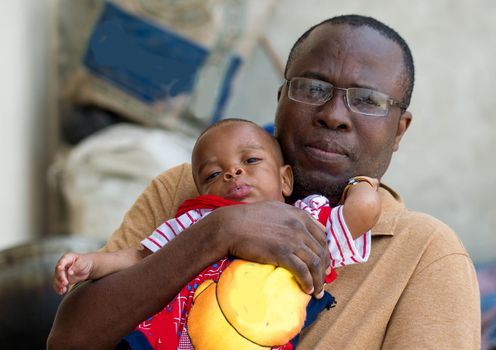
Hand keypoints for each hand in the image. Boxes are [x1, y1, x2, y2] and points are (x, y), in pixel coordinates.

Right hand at [52, 252, 93, 294]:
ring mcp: (61, 272)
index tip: (60, 269)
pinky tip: (62, 292)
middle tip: (65, 283)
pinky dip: (58, 288)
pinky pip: (58, 284)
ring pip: (56, 279)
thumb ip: (76, 266)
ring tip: (63, 289)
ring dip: (58, 284)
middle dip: (60, 278)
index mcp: (67, 258)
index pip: (62, 261)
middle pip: (58, 272)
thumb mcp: (83, 262)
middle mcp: (62, 265)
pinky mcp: (62, 279)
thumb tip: (69, 272)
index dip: (60, 265)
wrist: (87, 267)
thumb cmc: (85, 262)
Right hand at [212, 201, 329, 298]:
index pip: (322, 237)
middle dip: (324, 269)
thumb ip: (291, 214)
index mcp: (299, 215)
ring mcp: (292, 240)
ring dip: (319, 280)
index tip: (324, 264)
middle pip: (321, 251)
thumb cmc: (249, 217)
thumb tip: (301, 222)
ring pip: (315, 263)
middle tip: (322, 281)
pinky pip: (302, 271)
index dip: (325, 253)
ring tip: (317, 291)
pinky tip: (307, 289)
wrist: (231, 226)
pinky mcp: (282, 253)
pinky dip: (308, 282)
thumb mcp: (275, 208)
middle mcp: (299, 227)